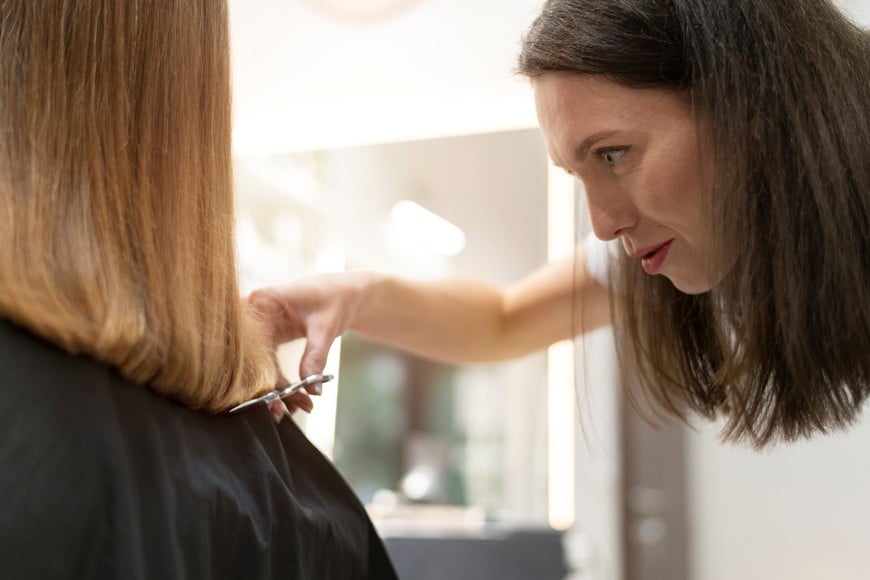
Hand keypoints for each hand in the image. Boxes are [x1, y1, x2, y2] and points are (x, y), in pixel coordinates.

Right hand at [248, 272, 366, 419]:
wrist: (344, 292)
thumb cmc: (335, 299)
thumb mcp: (326, 327)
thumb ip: (316, 356)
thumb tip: (311, 388)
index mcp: (262, 301)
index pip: (257, 347)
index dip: (266, 377)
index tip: (279, 403)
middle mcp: (253, 312)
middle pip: (253, 359)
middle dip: (270, 389)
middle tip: (285, 413)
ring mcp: (258, 324)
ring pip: (260, 365)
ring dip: (276, 389)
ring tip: (300, 406)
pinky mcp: (266, 335)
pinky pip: (267, 364)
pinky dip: (279, 381)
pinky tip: (294, 398)